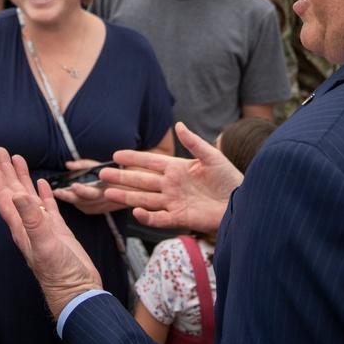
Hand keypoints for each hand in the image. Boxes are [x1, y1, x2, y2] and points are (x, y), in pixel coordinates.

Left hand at [0, 148, 101, 318]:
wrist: (77, 291)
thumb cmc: (59, 273)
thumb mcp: (44, 244)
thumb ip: (32, 219)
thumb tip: (18, 194)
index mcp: (20, 226)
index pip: (3, 195)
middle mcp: (27, 224)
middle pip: (11, 191)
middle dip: (4, 170)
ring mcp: (42, 227)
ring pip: (27, 196)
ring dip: (21, 177)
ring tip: (17, 158)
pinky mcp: (57, 231)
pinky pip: (46, 206)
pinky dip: (42, 193)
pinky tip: (41, 183)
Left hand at [53, 159, 126, 214]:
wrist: (134, 186)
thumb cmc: (117, 173)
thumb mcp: (101, 166)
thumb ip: (84, 165)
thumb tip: (69, 165)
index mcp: (106, 188)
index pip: (92, 192)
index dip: (82, 190)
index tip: (73, 185)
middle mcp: (104, 200)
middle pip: (83, 201)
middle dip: (69, 196)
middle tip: (57, 192)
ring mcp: (103, 207)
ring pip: (83, 206)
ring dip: (71, 200)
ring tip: (59, 193)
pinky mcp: (101, 210)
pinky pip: (87, 209)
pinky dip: (78, 204)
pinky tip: (72, 198)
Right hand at [101, 122, 241, 232]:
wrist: (242, 203)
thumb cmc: (230, 179)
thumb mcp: (212, 157)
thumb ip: (194, 143)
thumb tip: (179, 125)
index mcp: (178, 169)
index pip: (150, 162)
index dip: (134, 158)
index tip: (116, 154)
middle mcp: (172, 185)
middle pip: (142, 181)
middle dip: (122, 177)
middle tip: (102, 174)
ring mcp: (174, 202)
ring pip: (145, 199)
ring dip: (126, 196)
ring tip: (108, 192)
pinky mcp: (180, 217)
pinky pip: (159, 218)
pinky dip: (147, 216)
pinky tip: (135, 211)